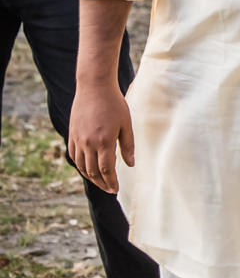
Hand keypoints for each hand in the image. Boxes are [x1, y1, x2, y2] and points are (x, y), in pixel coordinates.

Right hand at [67, 79, 133, 193]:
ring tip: (100, 182)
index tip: (115, 190)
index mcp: (104, 142)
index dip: (111, 182)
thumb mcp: (126, 124)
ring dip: (90, 177)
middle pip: (93, 172)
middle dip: (102, 183)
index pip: (106, 170)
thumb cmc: (115, 104)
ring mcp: (78, 140)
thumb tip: (130, 164)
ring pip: (81, 166)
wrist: (94, 88)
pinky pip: (74, 156)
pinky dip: (80, 166)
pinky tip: (87, 168)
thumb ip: (127, 146)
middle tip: (109, 189)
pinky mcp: (72, 135)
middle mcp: (88, 144)